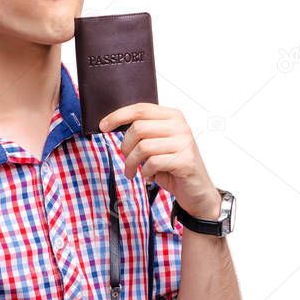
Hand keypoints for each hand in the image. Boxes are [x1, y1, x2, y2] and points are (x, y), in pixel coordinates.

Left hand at [99, 103, 220, 220]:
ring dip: (131, 163)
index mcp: (173, 116)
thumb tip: (113, 125)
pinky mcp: (185, 160)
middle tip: (126, 161)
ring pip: (143, 147)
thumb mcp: (157, 144)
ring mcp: (184, 143)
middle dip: (125, 147)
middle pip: (138, 128)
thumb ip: (143, 132)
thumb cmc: (173, 166)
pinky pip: (153, 163)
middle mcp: (180, 126)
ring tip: (132, 172)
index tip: (103, 126)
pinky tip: (148, 176)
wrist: (196, 190)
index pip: (140, 109)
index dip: (118, 116)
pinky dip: (145, 172)